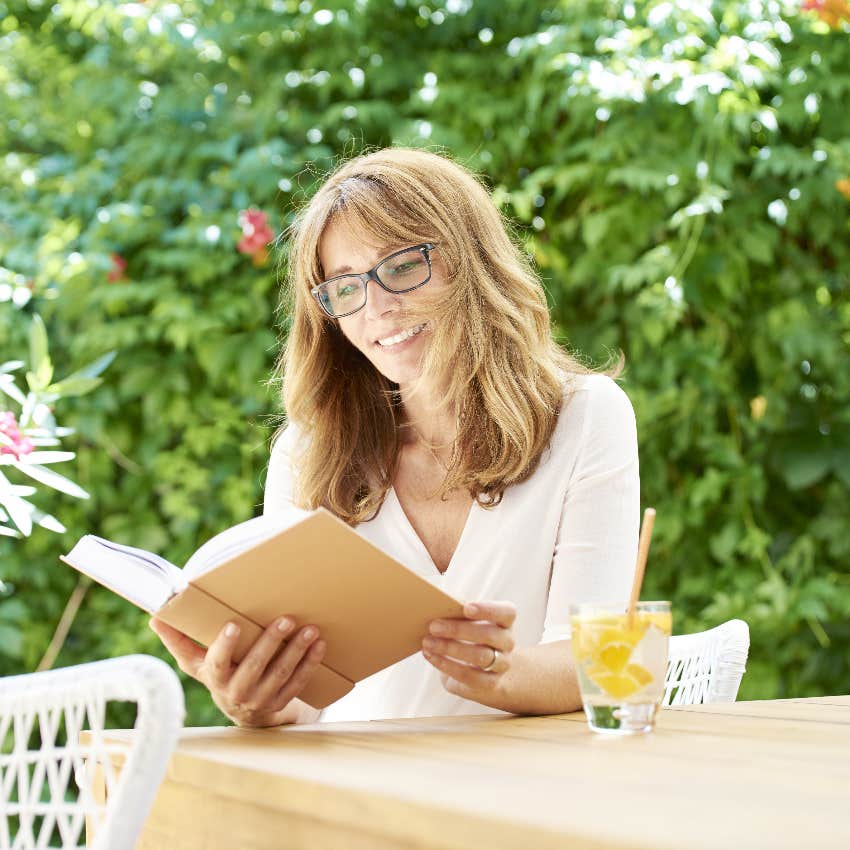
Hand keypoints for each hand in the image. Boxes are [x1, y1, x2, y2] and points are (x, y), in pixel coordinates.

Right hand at [149, 616, 324, 727]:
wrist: (242, 710)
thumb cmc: (218, 672)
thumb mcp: (195, 661)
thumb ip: (179, 639)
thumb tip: (155, 616)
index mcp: (214, 679)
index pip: (216, 663)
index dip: (224, 646)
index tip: (233, 625)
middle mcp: (236, 692)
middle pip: (254, 667)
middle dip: (271, 643)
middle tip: (286, 620)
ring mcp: (261, 699)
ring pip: (280, 675)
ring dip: (296, 651)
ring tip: (310, 629)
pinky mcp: (282, 701)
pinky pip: (298, 683)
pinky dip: (310, 663)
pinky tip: (320, 645)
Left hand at [422, 601, 515, 708]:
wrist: (487, 669)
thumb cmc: (470, 634)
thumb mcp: (468, 621)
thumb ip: (458, 612)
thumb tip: (436, 605)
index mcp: (505, 621)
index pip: (506, 612)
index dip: (488, 609)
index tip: (466, 607)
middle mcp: (507, 642)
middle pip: (488, 634)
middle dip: (458, 630)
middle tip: (433, 626)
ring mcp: (502, 664)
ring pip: (480, 656)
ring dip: (450, 648)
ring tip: (427, 642)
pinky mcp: (490, 683)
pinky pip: (470, 676)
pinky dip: (447, 665)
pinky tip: (431, 656)